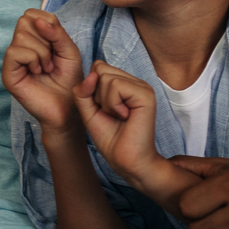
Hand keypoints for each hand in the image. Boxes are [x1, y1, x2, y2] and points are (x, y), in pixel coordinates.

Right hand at [2, 9, 85, 131]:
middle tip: (51, 58)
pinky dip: (31, 59)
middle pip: (24, 20)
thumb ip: (56, 32)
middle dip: (44, 38)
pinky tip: (38, 72)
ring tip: (46, 68)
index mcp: (34, 38)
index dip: (46, 23)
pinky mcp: (8, 73)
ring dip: (41, 52)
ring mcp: (13, 60)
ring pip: (21, 36)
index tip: (56, 43)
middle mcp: (21, 46)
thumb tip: (37, 19)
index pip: (31, 13)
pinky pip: (14, 52)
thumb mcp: (69, 50)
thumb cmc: (69, 79)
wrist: (68, 106)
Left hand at [73, 61, 165, 192]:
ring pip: (106, 77)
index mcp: (124, 83)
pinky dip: (112, 104)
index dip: (91, 89)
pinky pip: (116, 86)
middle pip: (99, 69)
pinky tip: (124, 116)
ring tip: (118, 116)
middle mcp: (135, 82)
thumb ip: (83, 91)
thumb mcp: (88, 110)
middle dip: (96, 94)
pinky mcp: (146, 94)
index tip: (102, 109)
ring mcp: (142, 86)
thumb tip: (92, 73)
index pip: (97, 67)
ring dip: (105, 102)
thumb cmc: (110, 138)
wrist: (126, 160)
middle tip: (111, 114)